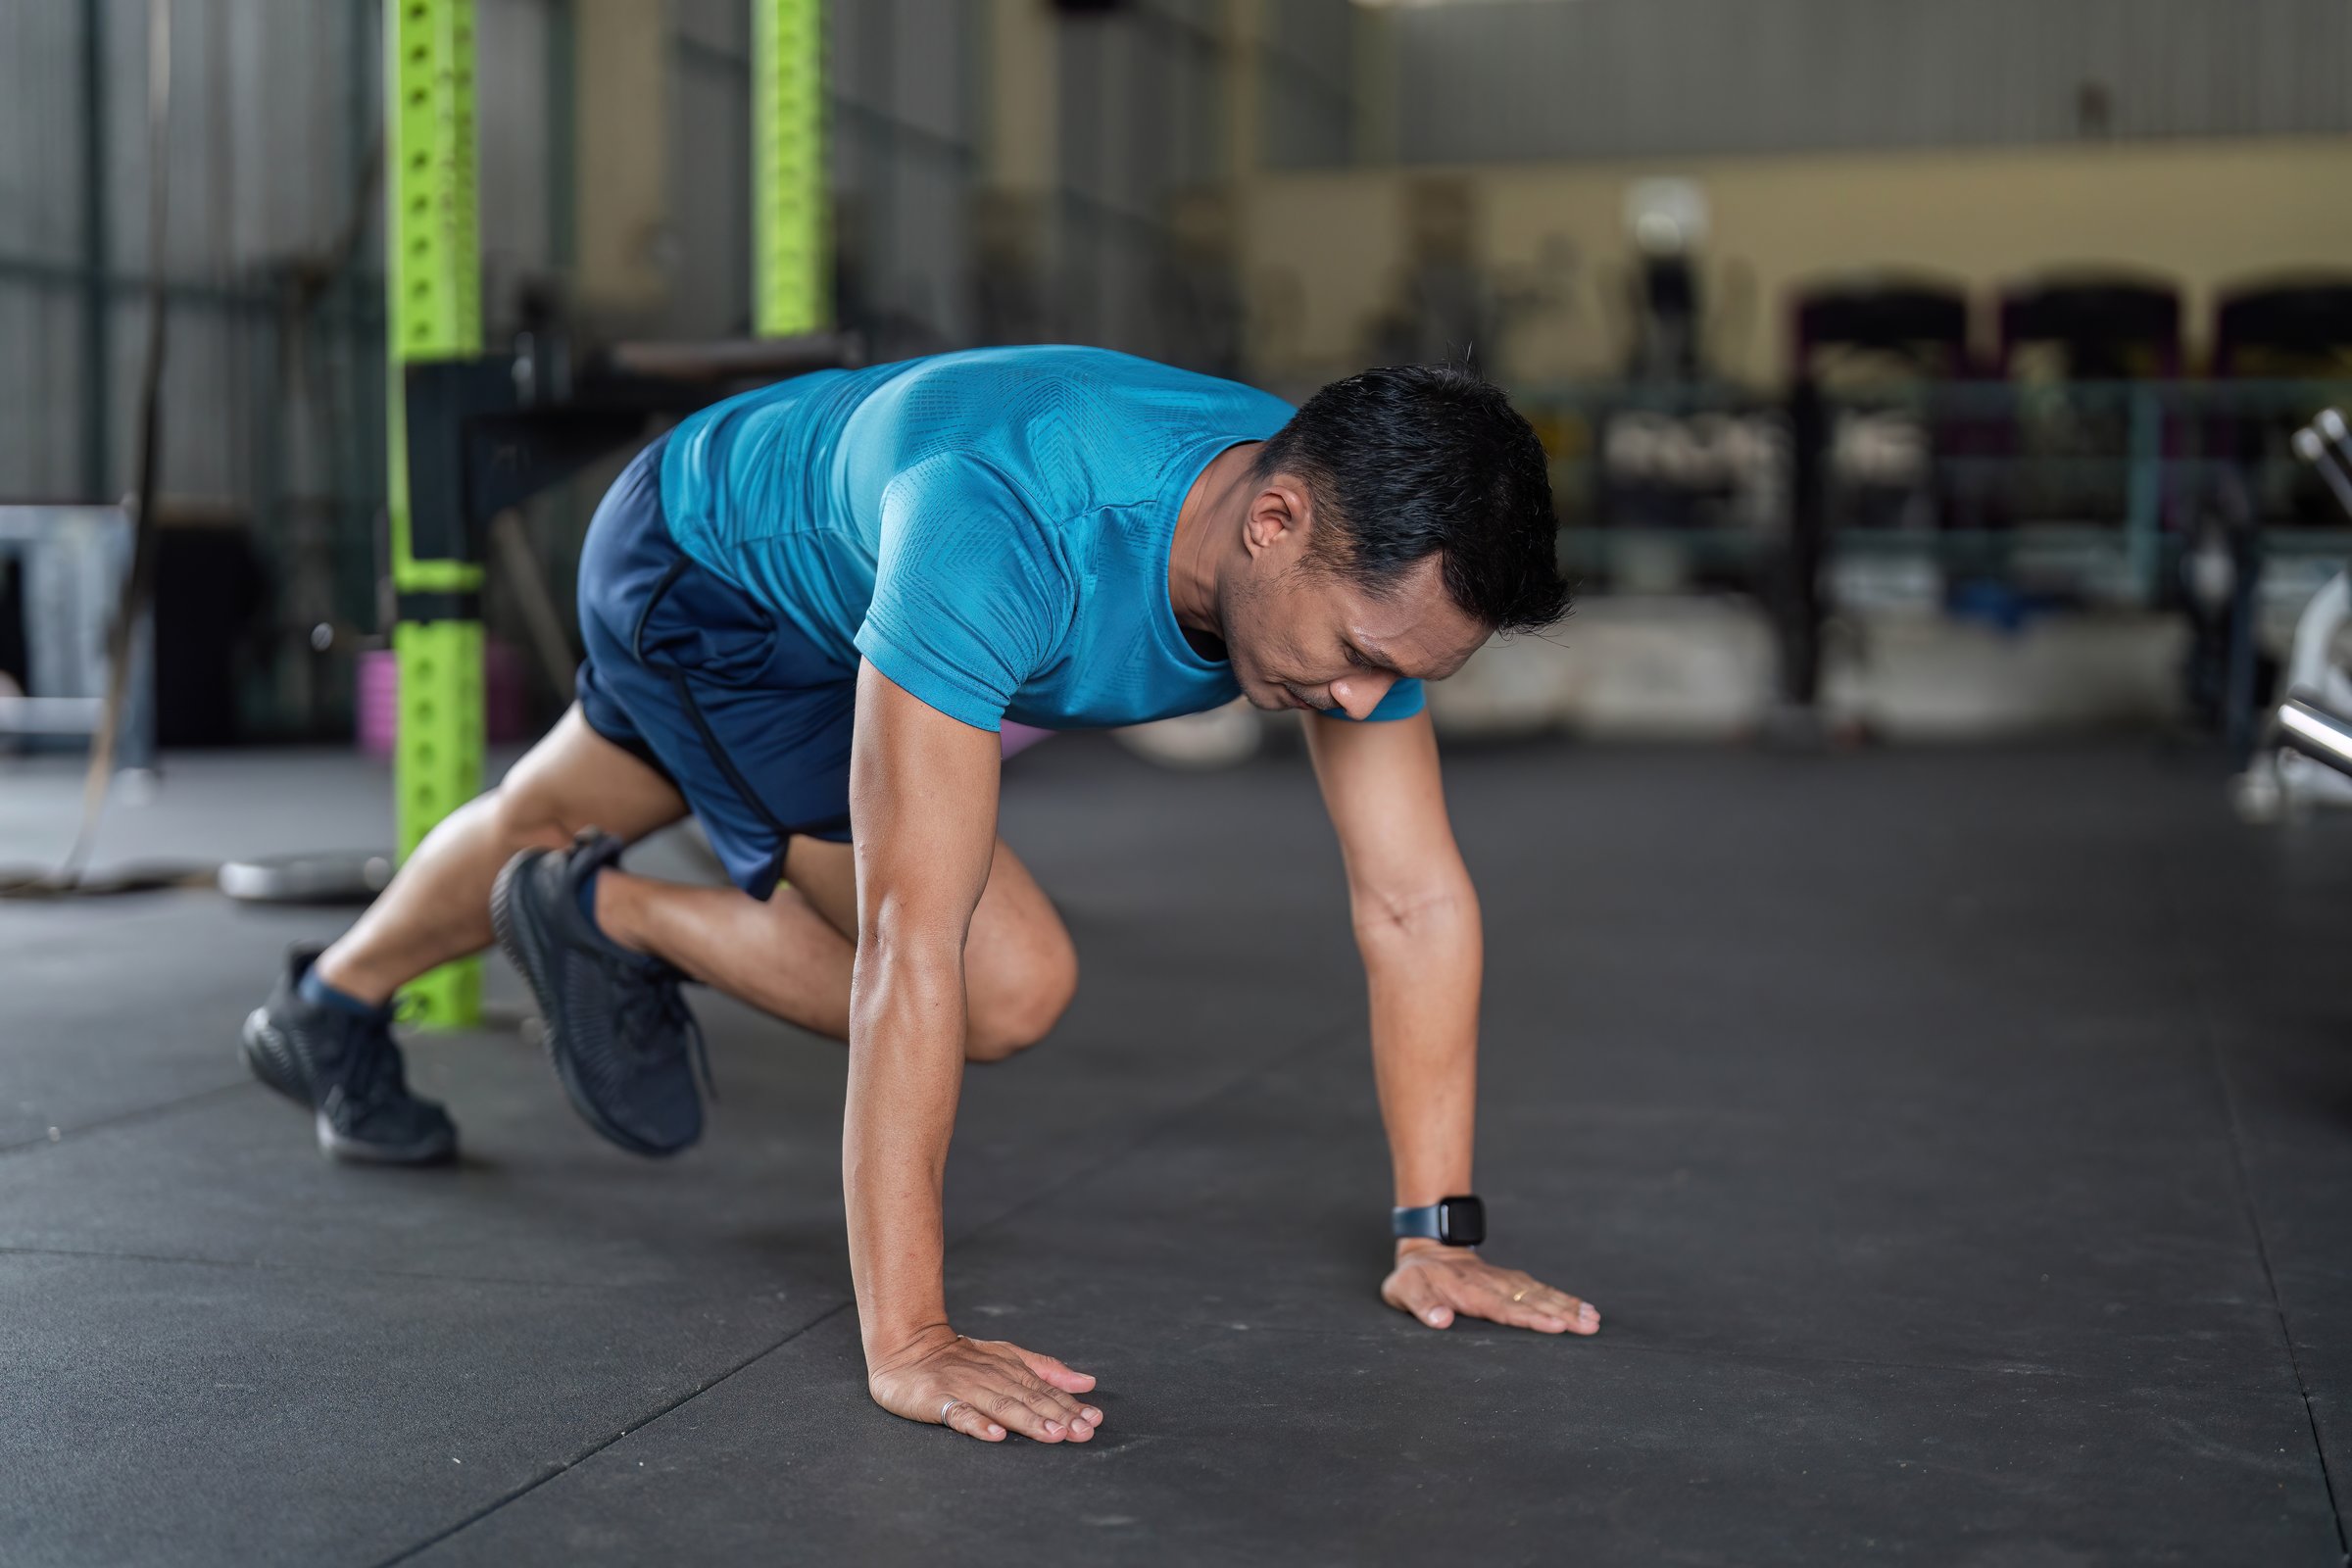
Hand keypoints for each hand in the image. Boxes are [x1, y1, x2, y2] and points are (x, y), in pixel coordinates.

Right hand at [868, 1327, 1104, 1443]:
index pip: (1045, 1390)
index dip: (1070, 1406)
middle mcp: (992, 1378)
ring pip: (1001, 1406)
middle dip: (1058, 1416)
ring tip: (1052, 1433)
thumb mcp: (1006, 1357)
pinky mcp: (937, 1400)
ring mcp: (965, 1389)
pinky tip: (994, 1435)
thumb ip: (1046, 1370)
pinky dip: (977, 1424)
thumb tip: (1087, 1383)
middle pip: (1029, 1399)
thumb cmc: (960, 1358)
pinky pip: (958, 1413)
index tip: (1094, 1420)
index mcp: (1010, 1370)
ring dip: (1028, 1421)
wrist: (906, 1347)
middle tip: (1082, 1431)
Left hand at [1382, 1241, 1600, 1334]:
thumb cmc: (1414, 1278)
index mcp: (1470, 1292)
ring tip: (1594, 1319)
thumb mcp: (1405, 1290)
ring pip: (1542, 1294)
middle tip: (1589, 1325)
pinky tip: (1582, 1308)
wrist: (1427, 1250)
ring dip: (1568, 1306)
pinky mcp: (1512, 1282)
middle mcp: (1494, 1285)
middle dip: (1563, 1313)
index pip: (1505, 1308)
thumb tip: (1441, 1321)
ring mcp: (1505, 1282)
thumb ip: (1422, 1305)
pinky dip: (1562, 1298)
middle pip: (1532, 1301)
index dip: (1530, 1317)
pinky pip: (1541, 1290)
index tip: (1554, 1325)